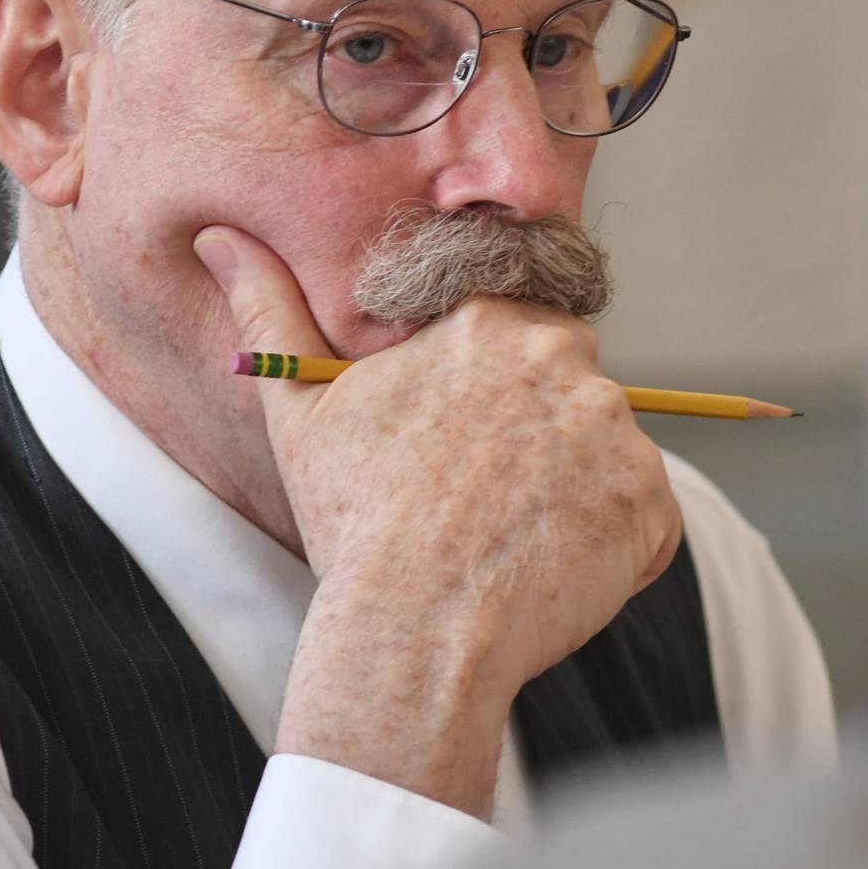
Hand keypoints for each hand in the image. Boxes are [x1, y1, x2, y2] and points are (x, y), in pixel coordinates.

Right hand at [194, 225, 679, 816]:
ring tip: (511, 542)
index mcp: (489, 322)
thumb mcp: (301, 406)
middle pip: (570, 387)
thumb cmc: (355, 522)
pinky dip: (612, 547)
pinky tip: (550, 572)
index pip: (520, 334)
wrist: (413, 631)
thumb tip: (216, 237)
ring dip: (575, 491)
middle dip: (540, 434)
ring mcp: (617, 431)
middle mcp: (565, 359)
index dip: (495, 393)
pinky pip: (646, 518)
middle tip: (484, 499)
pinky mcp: (651, 501)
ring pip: (607, 454)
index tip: (467, 446)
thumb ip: (269, 308)